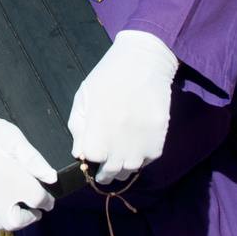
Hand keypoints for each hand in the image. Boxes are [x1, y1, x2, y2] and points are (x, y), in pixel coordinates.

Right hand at [0, 90, 55, 229]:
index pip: (38, 200)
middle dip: (28, 218)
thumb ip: (33, 159)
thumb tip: (51, 178)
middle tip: (31, 209)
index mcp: (13, 179)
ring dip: (8, 218)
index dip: (46, 201)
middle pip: (17, 222)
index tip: (47, 200)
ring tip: (10, 206)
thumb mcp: (12, 136)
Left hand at [69, 30, 177, 184]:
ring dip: (122, 168)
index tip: (91, 156)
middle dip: (104, 172)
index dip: (90, 158)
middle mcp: (119, 141)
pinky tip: (134, 150)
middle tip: (103, 171)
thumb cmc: (108, 77)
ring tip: (118, 162)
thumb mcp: (84, 96)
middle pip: (111, 171)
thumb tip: (79, 152)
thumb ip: (78, 126)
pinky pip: (147, 160)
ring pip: (130, 170)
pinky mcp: (158, 140)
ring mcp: (141, 142)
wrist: (144, 63)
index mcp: (98, 130)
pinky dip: (141, 160)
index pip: (92, 159)